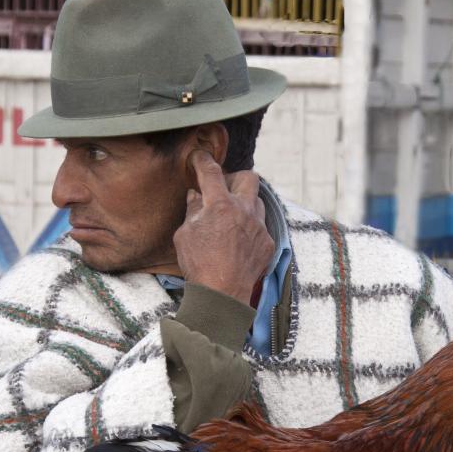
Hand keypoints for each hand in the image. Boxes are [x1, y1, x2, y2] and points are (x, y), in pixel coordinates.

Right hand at [173, 150, 274, 304]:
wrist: (222, 295)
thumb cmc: (198, 265)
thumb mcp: (185, 235)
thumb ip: (192, 211)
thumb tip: (196, 196)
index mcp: (220, 205)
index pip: (211, 171)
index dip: (202, 160)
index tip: (198, 157)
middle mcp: (244, 211)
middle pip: (249, 176)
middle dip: (235, 178)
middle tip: (222, 189)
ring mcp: (259, 227)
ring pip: (257, 201)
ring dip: (244, 203)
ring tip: (231, 216)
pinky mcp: (268, 243)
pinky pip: (261, 226)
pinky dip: (249, 227)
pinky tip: (238, 240)